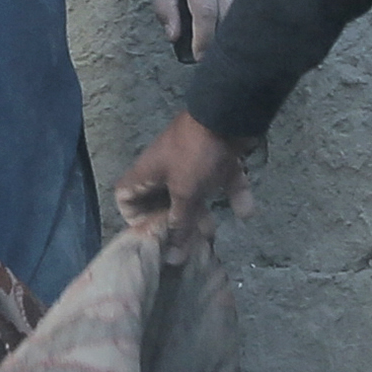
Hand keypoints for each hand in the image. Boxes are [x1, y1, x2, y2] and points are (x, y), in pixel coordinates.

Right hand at [114, 113, 247, 253]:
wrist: (228, 113)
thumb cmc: (196, 153)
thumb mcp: (185, 193)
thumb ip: (180, 225)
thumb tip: (173, 259)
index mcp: (147, 173)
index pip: (125, 197)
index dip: (134, 218)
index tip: (153, 235)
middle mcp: (166, 168)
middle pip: (162, 201)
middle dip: (175, 222)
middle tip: (187, 241)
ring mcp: (193, 162)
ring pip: (193, 194)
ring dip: (202, 212)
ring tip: (212, 232)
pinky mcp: (217, 158)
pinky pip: (222, 180)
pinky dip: (233, 193)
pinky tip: (246, 210)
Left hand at [152, 0, 247, 58]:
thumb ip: (165, 7)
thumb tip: (173, 36)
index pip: (205, 12)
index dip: (204, 39)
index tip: (200, 57)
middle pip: (229, 15)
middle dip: (222, 41)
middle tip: (213, 57)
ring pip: (244, 10)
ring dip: (236, 30)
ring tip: (227, 45)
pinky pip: (252, 1)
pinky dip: (245, 17)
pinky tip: (239, 29)